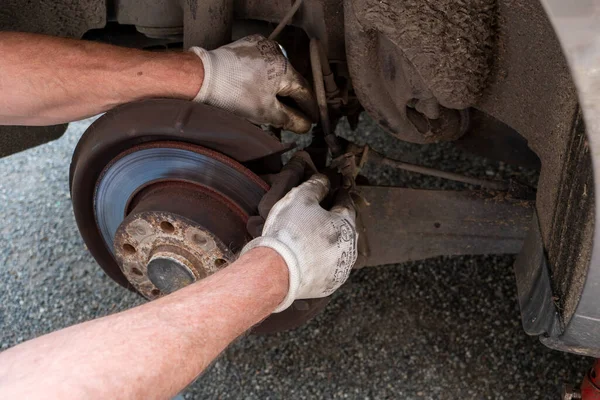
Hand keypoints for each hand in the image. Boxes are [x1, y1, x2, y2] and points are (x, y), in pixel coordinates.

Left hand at [190, 35, 317, 132]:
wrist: (204, 76)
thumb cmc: (236, 95)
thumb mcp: (266, 113)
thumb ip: (290, 119)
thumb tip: (306, 125)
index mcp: (286, 69)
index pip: (304, 92)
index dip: (309, 108)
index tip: (312, 119)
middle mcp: (278, 52)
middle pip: (290, 81)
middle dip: (292, 99)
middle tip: (295, 115)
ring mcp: (262, 46)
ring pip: (277, 72)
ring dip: (278, 88)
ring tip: (276, 104)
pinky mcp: (248, 45)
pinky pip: (263, 63)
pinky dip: (265, 76)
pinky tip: (260, 88)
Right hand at [241, 174, 357, 311]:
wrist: (277, 271)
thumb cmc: (290, 232)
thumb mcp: (300, 198)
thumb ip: (315, 186)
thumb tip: (324, 179)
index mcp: (346, 224)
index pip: (346, 204)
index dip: (339, 195)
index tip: (337, 190)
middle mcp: (350, 248)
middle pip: (345, 228)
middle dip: (336, 219)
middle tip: (325, 213)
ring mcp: (341, 269)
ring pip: (339, 249)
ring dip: (330, 242)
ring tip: (315, 236)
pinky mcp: (330, 284)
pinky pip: (329, 268)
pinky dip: (322, 261)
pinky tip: (310, 257)